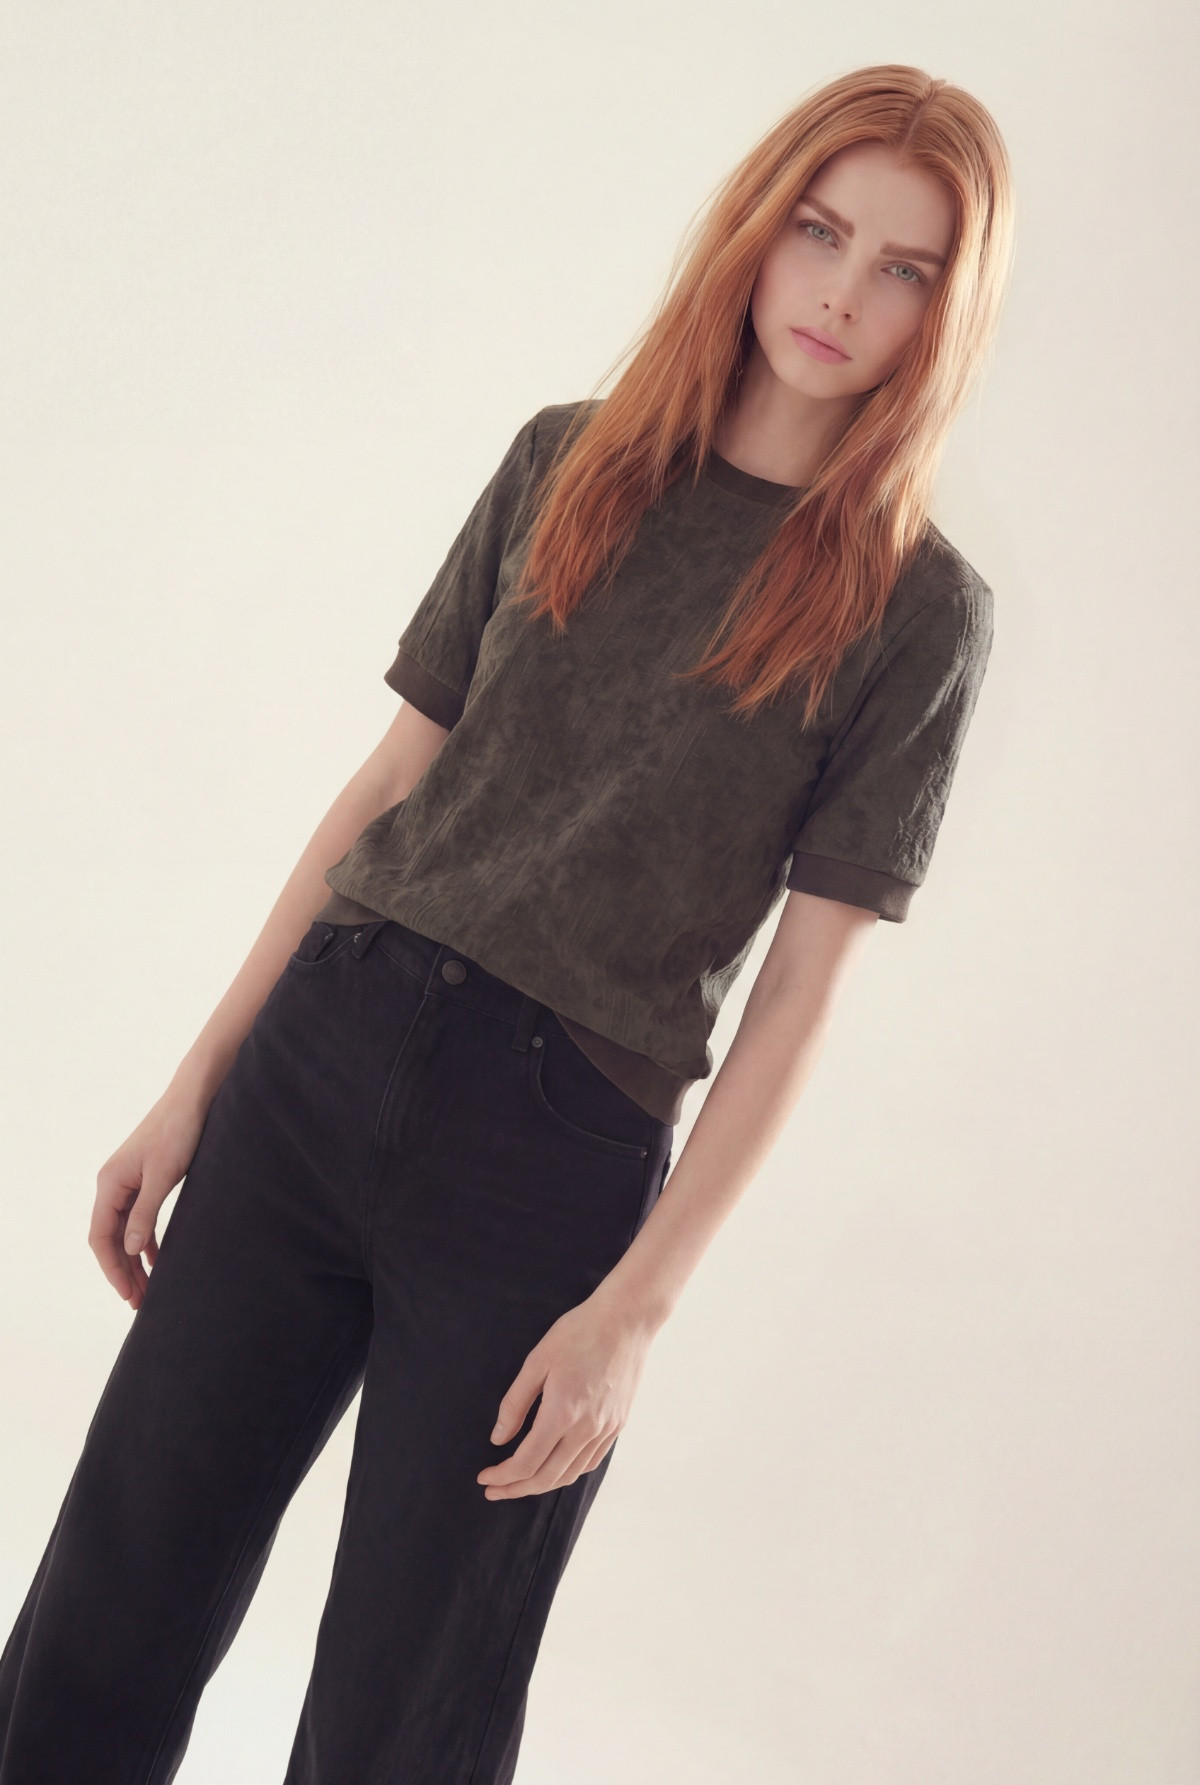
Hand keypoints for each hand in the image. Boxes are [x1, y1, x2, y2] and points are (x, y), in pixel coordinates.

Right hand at [89, 1088, 210, 1309]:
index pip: (101, 1236)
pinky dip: (146, 1241)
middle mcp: (114, 1184)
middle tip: (139, 1302)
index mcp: (110, 1183)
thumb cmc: (179, 1131)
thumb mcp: (162, 1175)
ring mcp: (130, 1182)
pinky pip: (140, 1218)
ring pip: (126, 1231)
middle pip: (111, 1238)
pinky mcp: (147, 1179)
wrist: (194, 1098)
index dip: (111, 1268)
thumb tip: (131, 1250)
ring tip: (147, 1289)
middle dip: (123, 1270)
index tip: (127, 1293)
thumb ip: (145, 1213)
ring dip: (135, 1259)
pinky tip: (157, 1260)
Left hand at [477, 1295, 655, 1499]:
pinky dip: (567, 1472)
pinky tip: (554, 1467)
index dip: (502, 1476)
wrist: (626, 1319)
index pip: (527, 1462)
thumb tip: (498, 1439)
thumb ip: (515, 1404)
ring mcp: (606, 1429)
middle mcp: (586, 1428)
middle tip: (493, 1489)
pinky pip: (590, 1462)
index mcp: (562, 1412)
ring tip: (519, 1483)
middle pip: (547, 1477)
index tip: (484, 1477)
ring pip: (570, 1474)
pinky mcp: (617, 1425)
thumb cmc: (579, 1333)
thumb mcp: (537, 1361)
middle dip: (516, 1488)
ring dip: (541, 1484)